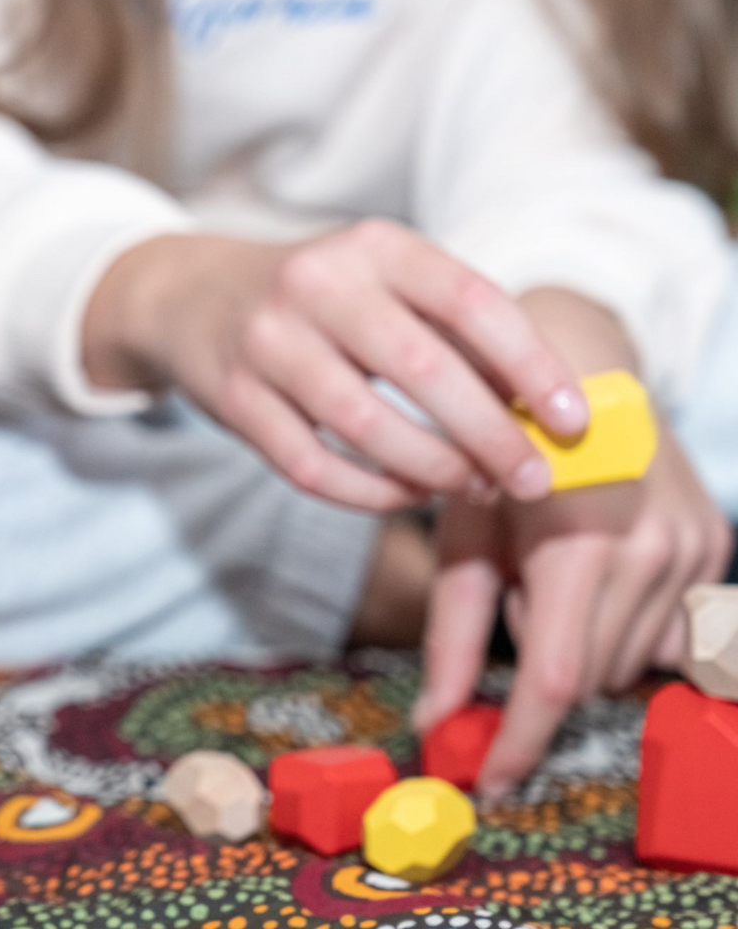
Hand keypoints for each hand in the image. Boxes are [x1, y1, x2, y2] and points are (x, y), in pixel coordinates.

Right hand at [84, 224, 587, 512]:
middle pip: (422, 369)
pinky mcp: (234, 399)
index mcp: (373, 246)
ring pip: (365, 426)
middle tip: (532, 479)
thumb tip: (536, 406)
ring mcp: (267, 342)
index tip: (572, 420)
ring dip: (433, 471)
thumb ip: (452, 329)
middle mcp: (316, 284)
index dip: (531, 365)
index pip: (471, 301)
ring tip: (470, 487)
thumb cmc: (318, 297)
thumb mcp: (382, 279)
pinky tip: (406, 496)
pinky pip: (312, 467)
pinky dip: (370, 494)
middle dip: (491, 436)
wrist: (195, 296)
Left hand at [414, 289, 731, 798]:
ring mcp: (693, 547)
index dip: (518, 740)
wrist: (576, 365)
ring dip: (576, 642)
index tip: (487, 780)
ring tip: (550, 569)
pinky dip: (620, 625)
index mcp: (580, 539)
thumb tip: (435, 722)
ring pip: (626, 660)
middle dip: (537, 667)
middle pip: (588, 674)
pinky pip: (666, 631)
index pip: (555, 675)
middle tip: (511, 597)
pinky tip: (594, 571)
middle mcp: (652, 548)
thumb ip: (452, 635)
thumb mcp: (463, 534)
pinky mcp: (712, 546)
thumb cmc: (498, 446)